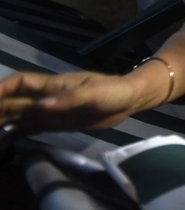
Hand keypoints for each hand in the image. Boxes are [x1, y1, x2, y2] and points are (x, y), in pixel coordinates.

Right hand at [0, 71, 137, 132]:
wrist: (130, 99)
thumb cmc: (114, 91)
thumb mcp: (94, 94)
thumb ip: (69, 99)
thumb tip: (40, 107)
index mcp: (54, 85)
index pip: (20, 82)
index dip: (2, 88)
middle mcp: (47, 96)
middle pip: (13, 100)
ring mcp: (50, 109)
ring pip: (18, 115)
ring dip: (2, 121)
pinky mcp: (56, 122)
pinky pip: (29, 127)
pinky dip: (14, 133)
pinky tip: (4, 141)